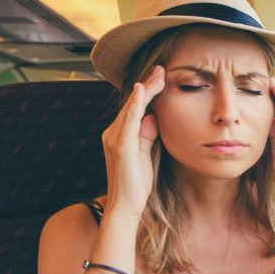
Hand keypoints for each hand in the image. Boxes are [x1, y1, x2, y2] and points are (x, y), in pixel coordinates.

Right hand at [100, 65, 164, 217]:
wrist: (126, 205)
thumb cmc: (138, 182)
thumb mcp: (148, 153)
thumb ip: (150, 135)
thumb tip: (154, 117)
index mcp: (121, 134)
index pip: (136, 108)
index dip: (148, 91)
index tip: (161, 77)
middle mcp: (113, 132)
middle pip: (133, 103)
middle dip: (148, 85)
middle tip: (161, 68)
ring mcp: (114, 138)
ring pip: (131, 108)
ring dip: (145, 89)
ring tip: (157, 74)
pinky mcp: (120, 145)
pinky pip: (128, 120)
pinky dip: (135, 104)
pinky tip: (141, 90)